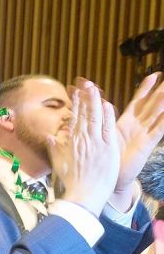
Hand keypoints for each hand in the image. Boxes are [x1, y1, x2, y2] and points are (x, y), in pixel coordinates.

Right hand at [48, 83, 119, 215]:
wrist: (82, 195)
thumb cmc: (71, 182)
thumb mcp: (58, 162)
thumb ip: (54, 147)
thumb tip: (49, 135)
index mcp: (70, 142)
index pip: (74, 118)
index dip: (75, 104)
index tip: (76, 92)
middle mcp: (82, 139)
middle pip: (84, 114)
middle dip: (85, 97)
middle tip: (86, 83)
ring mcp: (95, 143)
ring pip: (95, 117)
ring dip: (95, 101)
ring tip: (95, 88)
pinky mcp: (108, 149)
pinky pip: (108, 128)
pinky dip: (107, 116)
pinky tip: (107, 104)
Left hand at [112, 72, 163, 200]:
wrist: (110, 178)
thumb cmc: (105, 157)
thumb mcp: (102, 134)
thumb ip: (101, 118)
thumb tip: (96, 103)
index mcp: (126, 122)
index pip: (138, 101)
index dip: (146, 88)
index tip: (154, 74)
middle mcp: (138, 126)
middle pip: (152, 104)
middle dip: (161, 91)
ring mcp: (144, 134)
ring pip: (158, 114)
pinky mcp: (147, 144)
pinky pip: (158, 130)